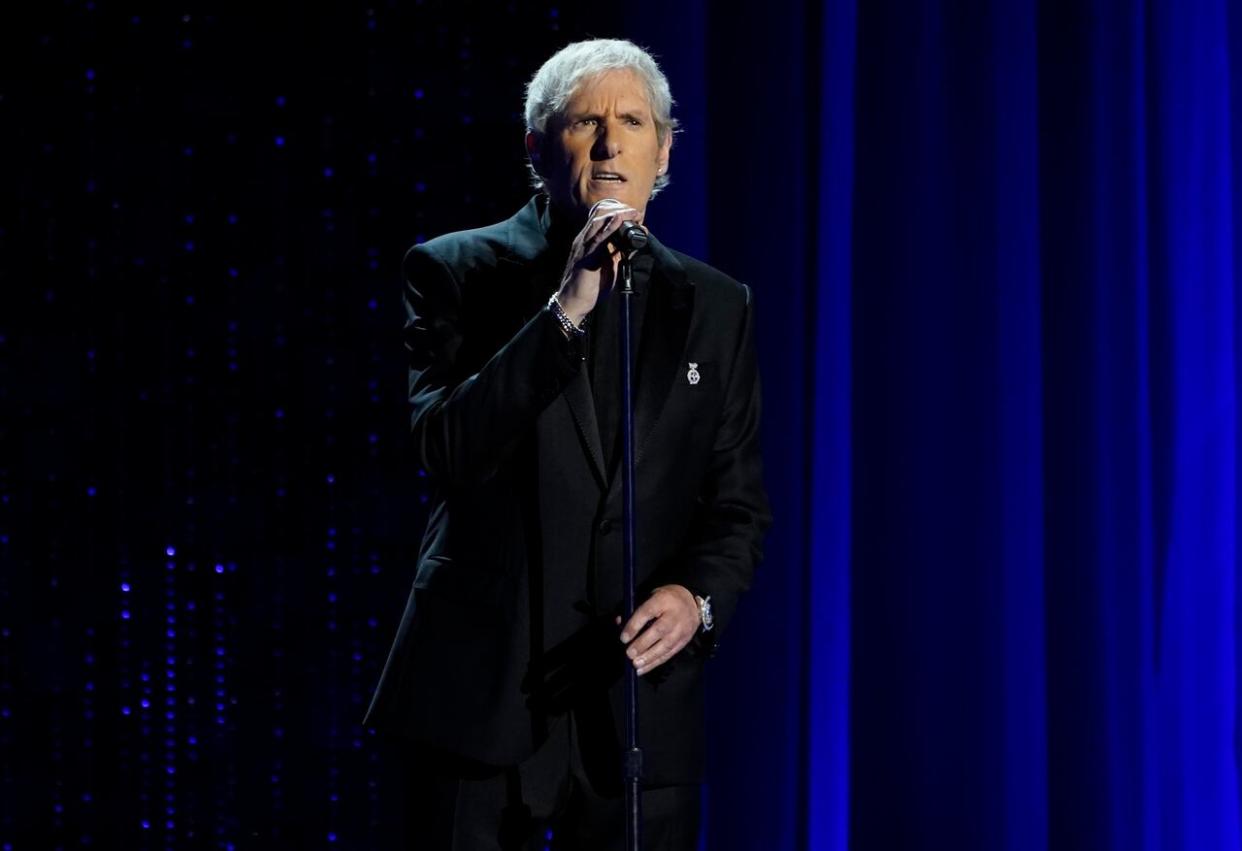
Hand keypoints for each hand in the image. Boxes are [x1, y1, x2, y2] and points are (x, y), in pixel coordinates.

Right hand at [555, 199, 641, 325]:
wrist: (574, 301)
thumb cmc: (590, 285)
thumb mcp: (608, 265)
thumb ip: (618, 254)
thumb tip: (633, 246)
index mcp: (589, 240)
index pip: (602, 217)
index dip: (619, 211)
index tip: (635, 214)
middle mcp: (585, 239)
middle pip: (601, 213)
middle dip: (621, 209)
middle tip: (637, 214)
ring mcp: (584, 245)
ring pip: (599, 220)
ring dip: (618, 214)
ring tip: (633, 213)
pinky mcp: (586, 255)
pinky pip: (598, 237)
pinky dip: (609, 226)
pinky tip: (619, 220)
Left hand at [617, 584, 700, 675]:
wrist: (692, 602)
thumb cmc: (666, 599)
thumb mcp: (650, 596)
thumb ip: (634, 608)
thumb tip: (619, 622)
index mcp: (663, 600)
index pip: (647, 612)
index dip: (634, 625)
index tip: (624, 638)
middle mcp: (674, 615)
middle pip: (658, 630)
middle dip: (642, 644)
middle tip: (629, 654)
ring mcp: (681, 629)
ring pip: (665, 645)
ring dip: (649, 657)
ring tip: (636, 664)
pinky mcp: (684, 641)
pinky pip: (669, 654)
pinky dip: (656, 663)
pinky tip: (644, 668)